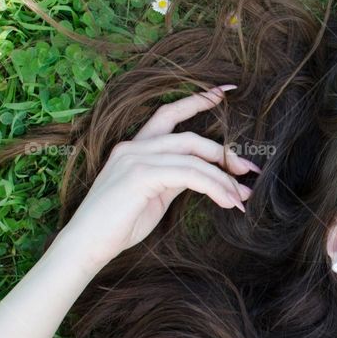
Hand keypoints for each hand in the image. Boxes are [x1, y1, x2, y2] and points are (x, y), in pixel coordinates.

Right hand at [56, 85, 260, 267]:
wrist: (86, 246)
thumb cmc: (119, 225)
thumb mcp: (155, 194)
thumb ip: (176, 177)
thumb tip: (204, 173)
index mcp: (135, 147)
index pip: (169, 113)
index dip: (197, 99)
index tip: (224, 91)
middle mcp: (134, 146)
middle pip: (191, 138)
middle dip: (225, 153)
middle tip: (250, 170)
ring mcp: (136, 158)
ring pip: (195, 158)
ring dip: (224, 178)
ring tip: (242, 197)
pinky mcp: (142, 175)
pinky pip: (190, 175)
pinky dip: (214, 187)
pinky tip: (227, 201)